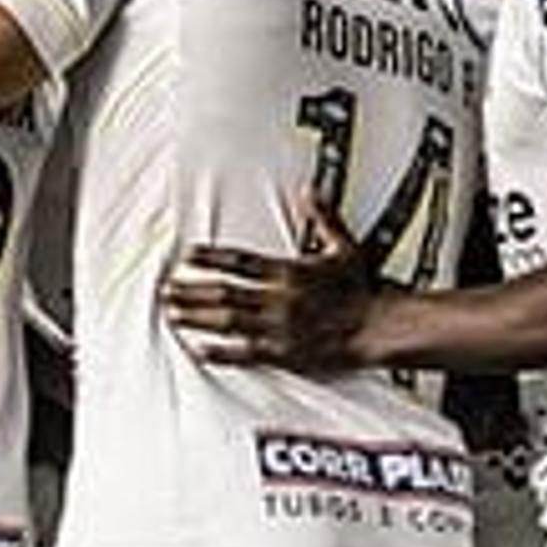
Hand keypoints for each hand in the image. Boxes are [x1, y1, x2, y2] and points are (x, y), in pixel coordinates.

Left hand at [159, 196, 379, 371]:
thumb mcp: (344, 246)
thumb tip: (310, 193)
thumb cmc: (364, 290)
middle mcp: (279, 299)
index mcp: (290, 272)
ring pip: (228, 321)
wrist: (380, 325)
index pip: (241, 262)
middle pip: (225, 293)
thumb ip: (323, 218)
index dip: (211, 259)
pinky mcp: (284, 353)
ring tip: (172, 315)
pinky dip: (220, 352)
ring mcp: (279, 328)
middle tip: (166, 291)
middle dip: (192, 291)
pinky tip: (199, 350)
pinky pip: (245, 353)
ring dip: (197, 317)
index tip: (188, 257)